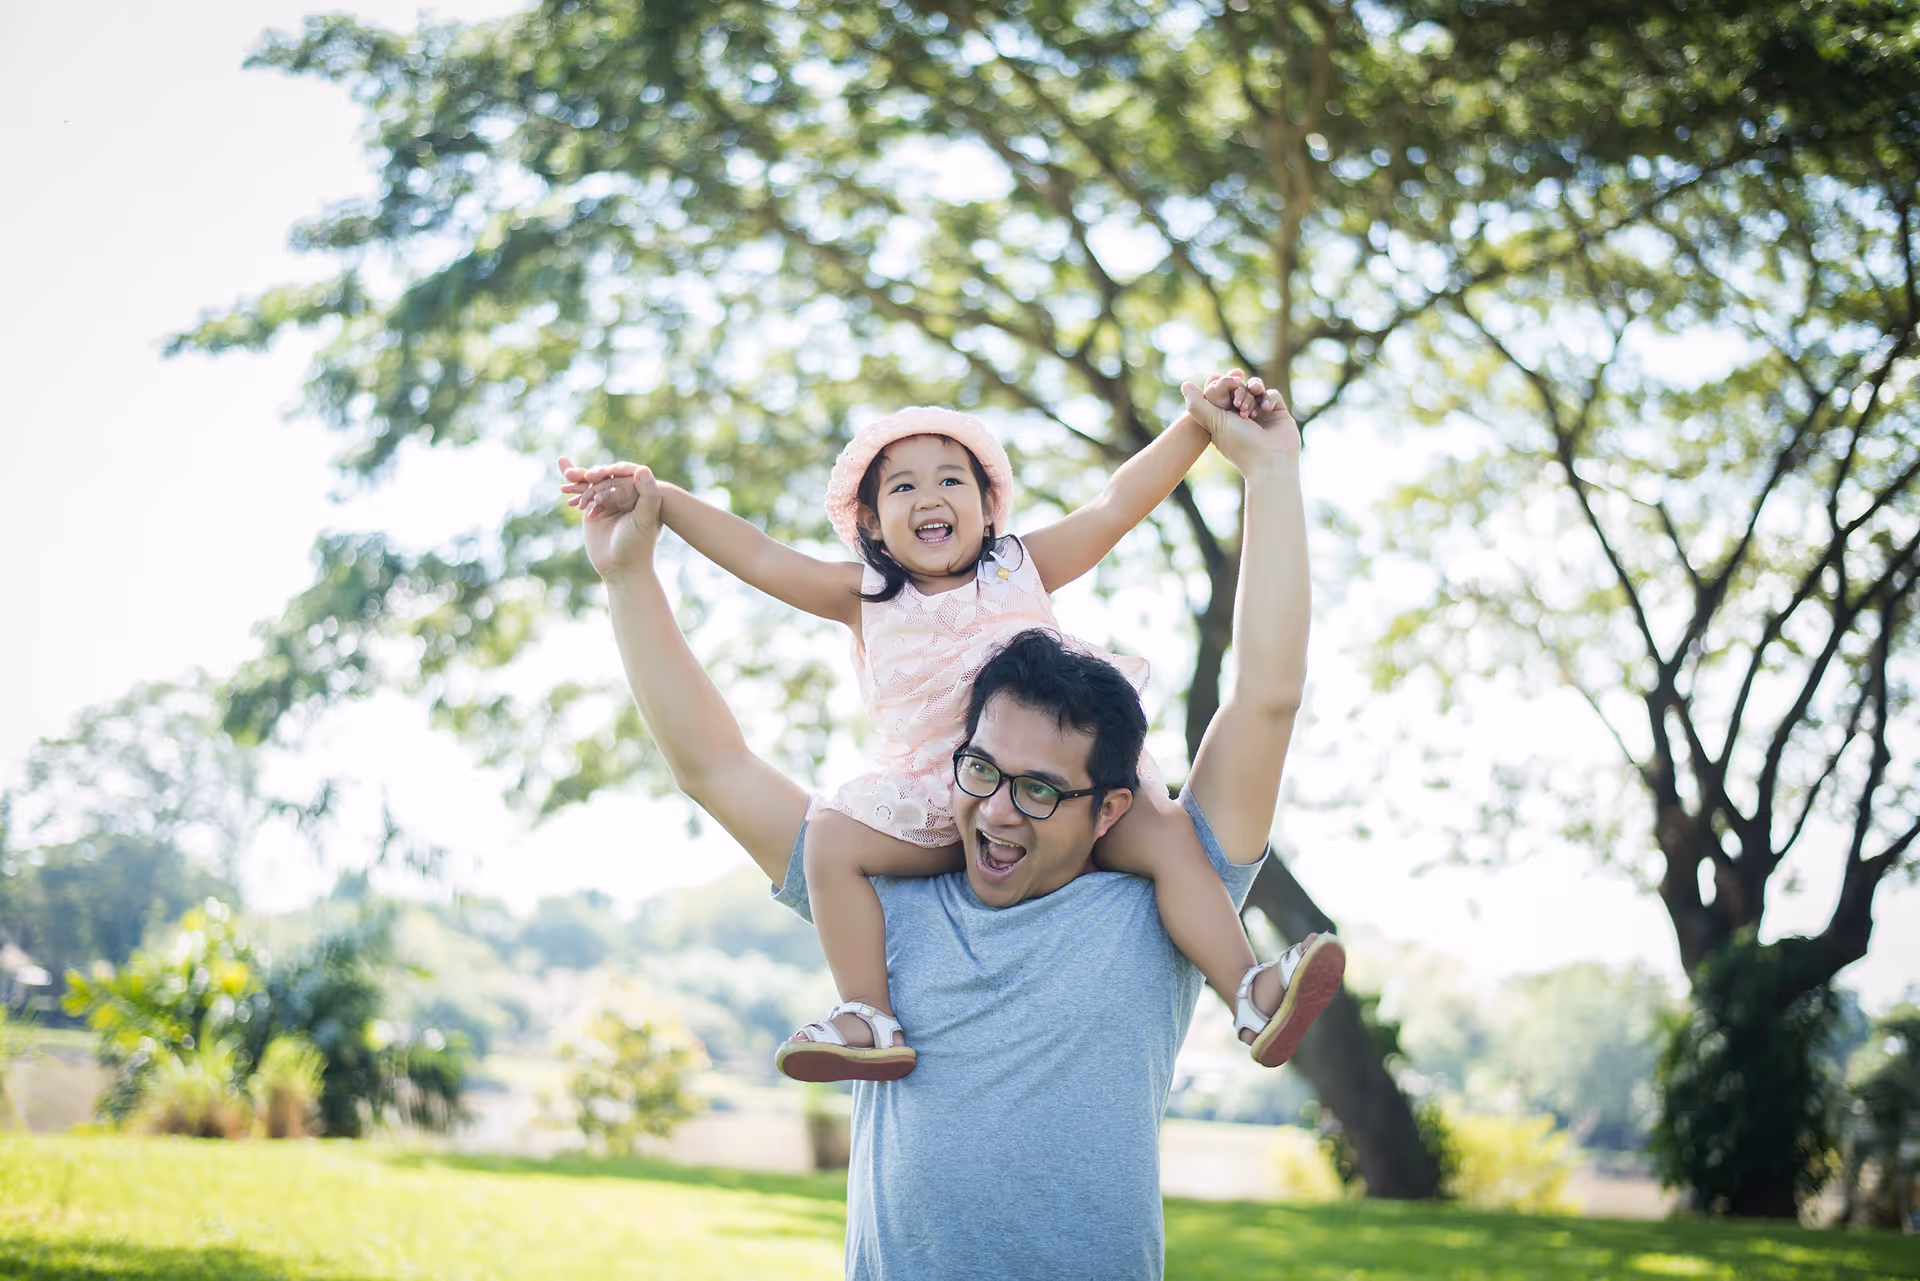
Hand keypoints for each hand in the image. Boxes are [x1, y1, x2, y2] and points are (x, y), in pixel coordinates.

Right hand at [558, 456, 661, 578]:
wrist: (621, 568)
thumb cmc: (638, 545)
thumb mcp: (645, 518)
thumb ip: (648, 493)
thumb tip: (642, 468)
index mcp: (639, 493)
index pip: (624, 476)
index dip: (611, 472)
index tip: (599, 475)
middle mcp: (625, 494)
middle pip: (607, 478)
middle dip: (592, 474)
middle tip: (581, 474)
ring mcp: (609, 501)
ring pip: (593, 485)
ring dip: (579, 478)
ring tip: (568, 472)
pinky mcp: (595, 508)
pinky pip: (584, 494)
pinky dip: (574, 488)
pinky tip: (564, 482)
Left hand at [1181, 372, 1300, 471]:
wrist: (1271, 462)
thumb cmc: (1240, 444)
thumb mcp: (1214, 423)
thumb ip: (1197, 405)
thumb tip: (1185, 384)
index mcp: (1224, 419)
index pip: (1222, 392)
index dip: (1224, 386)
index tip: (1228, 386)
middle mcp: (1241, 416)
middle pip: (1239, 388)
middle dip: (1239, 392)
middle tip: (1239, 406)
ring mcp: (1260, 414)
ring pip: (1255, 388)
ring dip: (1252, 393)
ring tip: (1253, 409)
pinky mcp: (1277, 413)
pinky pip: (1272, 394)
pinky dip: (1269, 398)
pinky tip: (1266, 410)